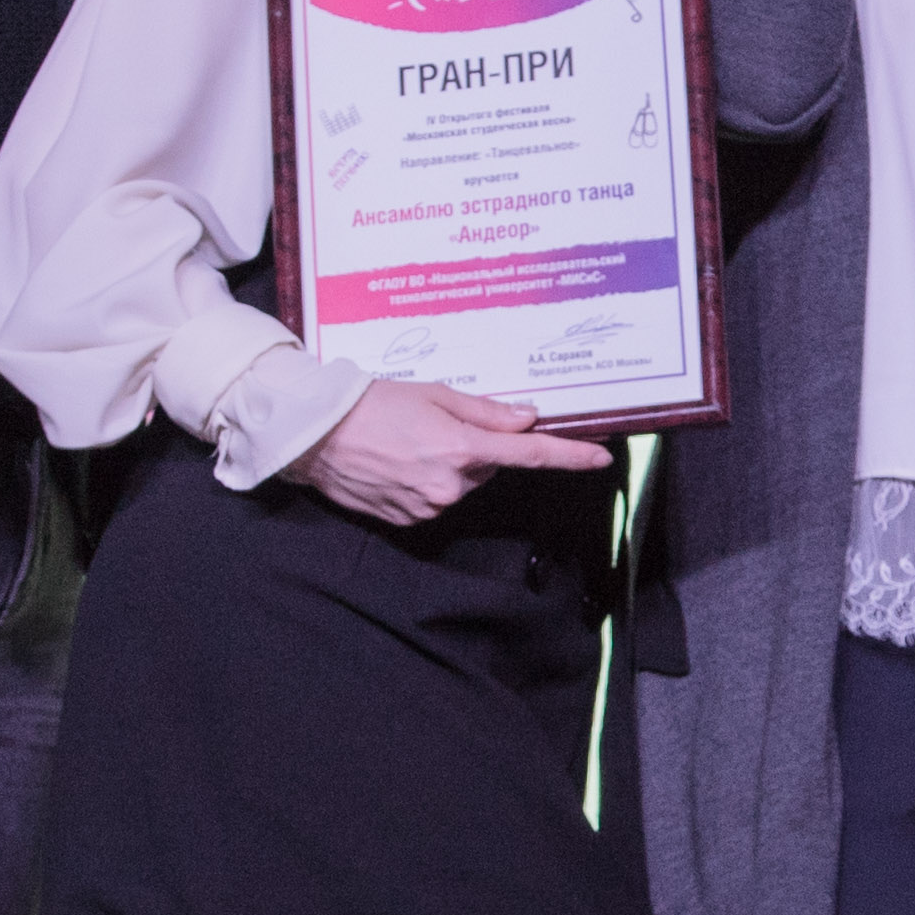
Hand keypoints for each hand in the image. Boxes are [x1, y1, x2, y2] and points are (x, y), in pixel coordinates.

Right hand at [293, 374, 613, 526]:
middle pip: (488, 467)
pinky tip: (397, 464)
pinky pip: (434, 500)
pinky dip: (425, 482)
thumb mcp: (434, 394)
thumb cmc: (371, 404)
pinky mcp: (408, 521)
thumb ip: (486, 411)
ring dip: (448, 465)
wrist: (315, 434)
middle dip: (475, 447)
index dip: (568, 455)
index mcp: (462, 448)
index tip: (600, 457)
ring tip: (407, 442)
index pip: (530, 454)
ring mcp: (429, 507)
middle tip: (436, 425)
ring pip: (461, 485)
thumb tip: (527, 417)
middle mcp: (451, 485)